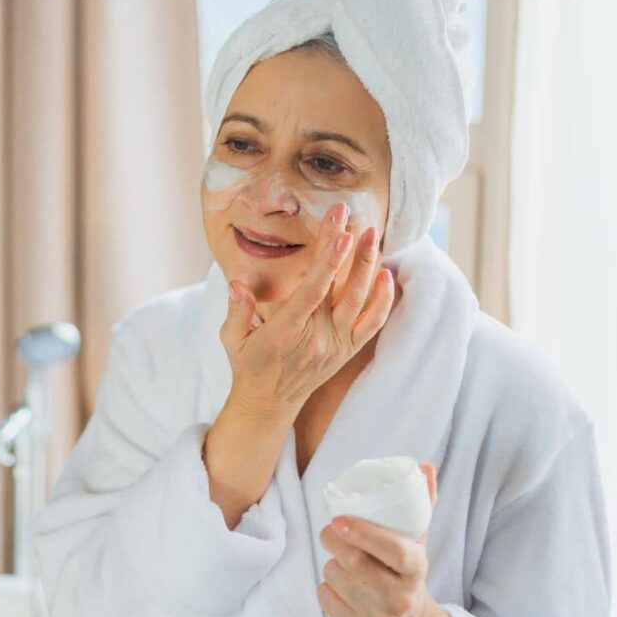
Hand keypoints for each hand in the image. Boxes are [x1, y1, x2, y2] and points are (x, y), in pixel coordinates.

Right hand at [220, 201, 394, 420]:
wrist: (269, 402)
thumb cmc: (248, 364)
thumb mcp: (231, 339)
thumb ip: (236, 311)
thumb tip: (236, 283)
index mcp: (287, 331)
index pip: (313, 290)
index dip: (329, 261)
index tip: (340, 233)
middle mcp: (317, 338)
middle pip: (339, 287)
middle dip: (348, 248)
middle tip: (352, 214)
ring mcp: (336, 345)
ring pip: (359, 300)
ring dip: (368, 265)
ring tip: (372, 234)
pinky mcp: (347, 350)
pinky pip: (372, 324)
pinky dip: (382, 300)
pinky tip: (385, 274)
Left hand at [317, 463, 453, 616]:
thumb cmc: (405, 570)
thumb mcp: (417, 540)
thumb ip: (420, 502)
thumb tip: (425, 465)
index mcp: (416, 570)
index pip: (393, 551)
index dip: (364, 533)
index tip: (339, 519)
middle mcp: (399, 599)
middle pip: (353, 562)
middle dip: (333, 539)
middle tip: (331, 529)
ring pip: (334, 576)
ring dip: (330, 562)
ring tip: (343, 560)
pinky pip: (324, 597)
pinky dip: (326, 586)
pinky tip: (341, 585)